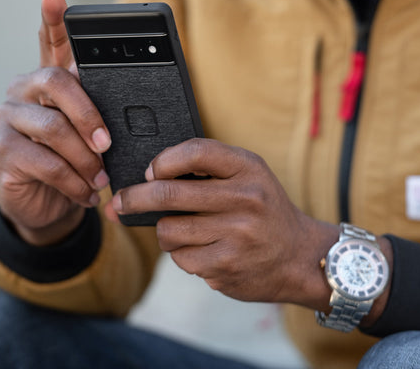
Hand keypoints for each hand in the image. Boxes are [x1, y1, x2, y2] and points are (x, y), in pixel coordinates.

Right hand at [0, 0, 110, 245]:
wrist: (47, 201)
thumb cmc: (74, 160)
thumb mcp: (91, 136)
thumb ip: (102, 115)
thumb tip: (129, 112)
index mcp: (51, 82)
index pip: (51, 43)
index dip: (53, 19)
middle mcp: (25, 91)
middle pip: (57, 83)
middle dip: (89, 116)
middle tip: (108, 144)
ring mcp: (9, 119)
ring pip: (53, 128)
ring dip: (85, 159)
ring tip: (101, 177)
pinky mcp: (4, 152)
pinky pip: (46, 163)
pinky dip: (74, 182)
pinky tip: (86, 192)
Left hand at [105, 138, 338, 308]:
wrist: (300, 256)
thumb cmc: (265, 210)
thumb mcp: (249, 175)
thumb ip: (208, 168)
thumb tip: (149, 176)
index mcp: (248, 168)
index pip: (196, 152)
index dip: (163, 160)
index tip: (149, 172)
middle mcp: (245, 199)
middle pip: (169, 194)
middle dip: (134, 198)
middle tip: (119, 202)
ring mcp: (236, 235)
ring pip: (169, 231)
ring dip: (165, 231)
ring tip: (183, 230)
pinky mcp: (227, 267)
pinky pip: (181, 259)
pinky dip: (183, 254)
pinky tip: (204, 250)